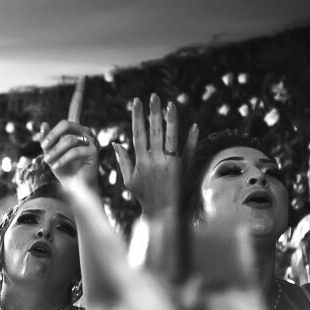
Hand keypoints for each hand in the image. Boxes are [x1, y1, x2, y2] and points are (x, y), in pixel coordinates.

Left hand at [39, 76, 98, 186]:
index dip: (79, 92)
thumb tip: (44, 124)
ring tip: (49, 162)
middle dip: (51, 136)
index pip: (77, 106)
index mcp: (74, 128)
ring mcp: (90, 140)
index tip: (82, 77)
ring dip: (54, 151)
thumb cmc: (63, 170)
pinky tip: (57, 166)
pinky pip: (73, 151)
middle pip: (66, 123)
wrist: (75, 187)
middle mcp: (84, 131)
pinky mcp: (93, 151)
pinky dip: (61, 159)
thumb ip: (47, 139)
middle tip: (43, 149)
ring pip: (68, 138)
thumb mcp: (50, 153)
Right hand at [113, 94, 197, 214]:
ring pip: (171, 137)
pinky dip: (192, 139)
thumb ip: (123, 161)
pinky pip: (189, 151)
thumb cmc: (144, 197)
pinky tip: (194, 126)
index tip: (137, 102)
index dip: (137, 117)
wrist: (162, 213)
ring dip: (171, 120)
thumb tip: (116, 144)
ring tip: (171, 104)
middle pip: (155, 131)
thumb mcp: (129, 180)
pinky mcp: (183, 168)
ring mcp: (171, 163)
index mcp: (141, 161)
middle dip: (154, 112)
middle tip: (154, 96)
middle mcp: (156, 160)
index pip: (138, 134)